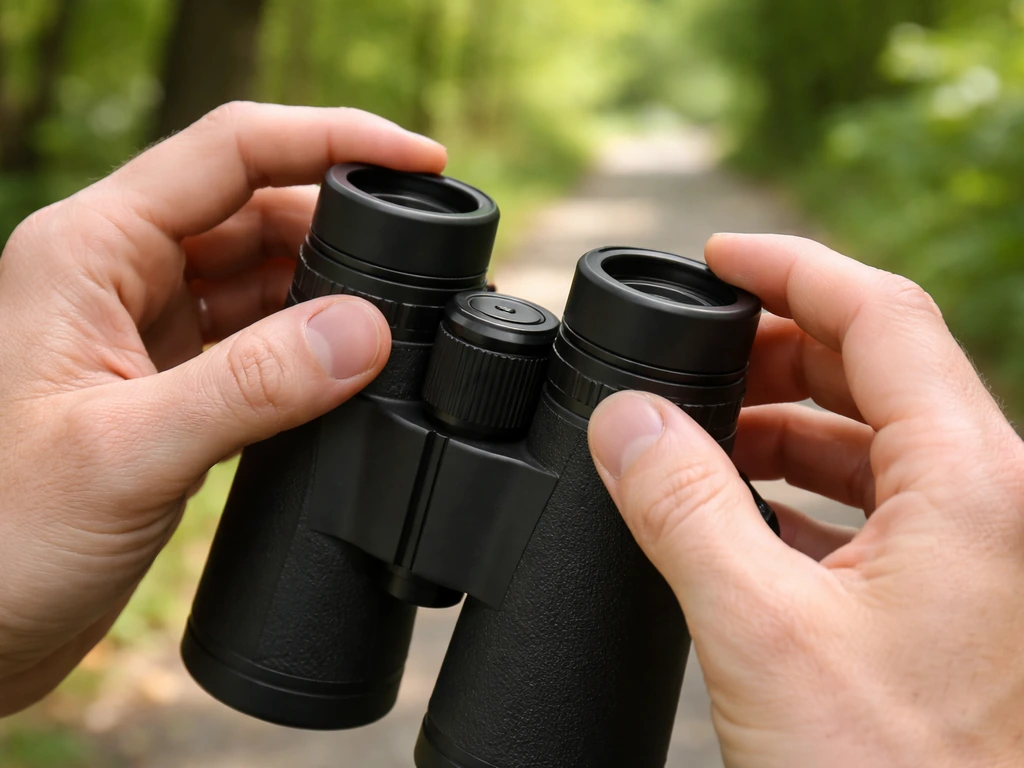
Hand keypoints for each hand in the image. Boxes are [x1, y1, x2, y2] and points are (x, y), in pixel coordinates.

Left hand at [0, 103, 445, 713]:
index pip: (231, 152)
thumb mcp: (129, 454)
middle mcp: (118, 272)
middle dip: (340, 226)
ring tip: (389, 323)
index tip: (418, 160)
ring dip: (327, 289)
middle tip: (414, 266)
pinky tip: (346, 367)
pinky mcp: (168, 379)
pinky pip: (256, 333)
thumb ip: (252, 387)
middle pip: (255, 206)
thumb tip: (369, 331)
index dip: (333, 140)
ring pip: (260, 271)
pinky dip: (308, 344)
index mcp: (90, 250)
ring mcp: (144, 326)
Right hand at [588, 234, 1023, 766]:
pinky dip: (805, 491)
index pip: (881, 315)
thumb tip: (626, 419)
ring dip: (787, 422)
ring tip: (702, 435)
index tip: (719, 256)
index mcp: (970, 483)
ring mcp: (981, 551)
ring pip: (877, 439)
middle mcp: (994, 500)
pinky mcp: (956, 597)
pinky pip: (877, 506)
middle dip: (780, 347)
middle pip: (880, 369)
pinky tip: (742, 514)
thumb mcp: (761, 632)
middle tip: (695, 353)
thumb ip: (684, 508)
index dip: (792, 268)